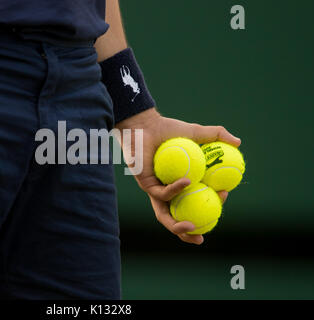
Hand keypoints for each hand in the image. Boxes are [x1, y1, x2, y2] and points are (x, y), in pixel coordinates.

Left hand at [116, 108, 240, 244]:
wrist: (145, 125)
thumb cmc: (169, 130)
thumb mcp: (196, 132)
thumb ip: (216, 136)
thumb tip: (238, 142)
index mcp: (181, 185)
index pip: (197, 202)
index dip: (210, 205)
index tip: (223, 195)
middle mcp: (168, 192)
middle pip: (179, 218)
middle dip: (189, 234)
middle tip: (202, 237)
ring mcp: (155, 190)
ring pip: (165, 215)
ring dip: (177, 226)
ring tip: (192, 227)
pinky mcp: (146, 185)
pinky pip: (161, 193)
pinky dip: (175, 190)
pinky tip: (188, 182)